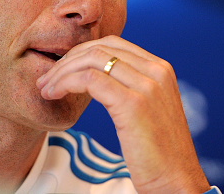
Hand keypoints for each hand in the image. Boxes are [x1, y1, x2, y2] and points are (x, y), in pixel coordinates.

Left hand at [36, 35, 209, 193]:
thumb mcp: (149, 108)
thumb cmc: (158, 152)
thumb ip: (132, 86)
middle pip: (101, 48)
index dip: (82, 52)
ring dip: (62, 72)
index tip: (62, 70)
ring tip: (46, 88)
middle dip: (68, 60)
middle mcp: (157, 70)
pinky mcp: (134, 104)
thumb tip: (98, 76)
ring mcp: (147, 85)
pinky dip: (66, 83)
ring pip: (92, 61)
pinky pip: (90, 80)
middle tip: (47, 79)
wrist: (176, 180)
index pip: (113, 44)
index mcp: (161, 68)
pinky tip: (55, 94)